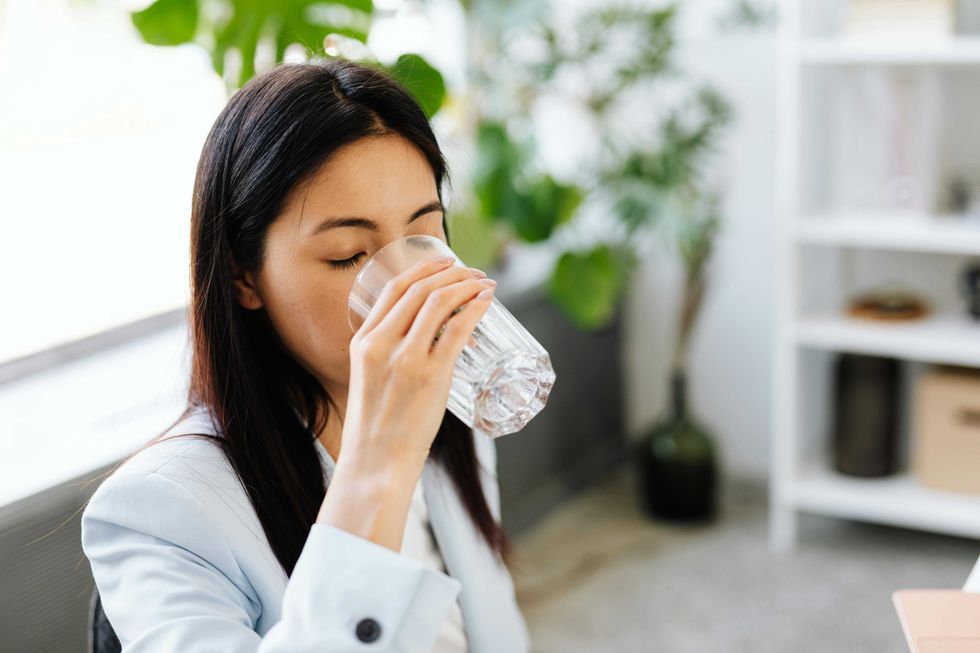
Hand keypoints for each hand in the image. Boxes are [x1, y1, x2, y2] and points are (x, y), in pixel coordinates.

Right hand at [341, 257, 495, 468]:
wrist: (376, 462)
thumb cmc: (378, 427)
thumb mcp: (370, 380)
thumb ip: (389, 356)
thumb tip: (427, 340)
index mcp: (363, 342)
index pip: (394, 289)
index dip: (424, 269)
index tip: (445, 262)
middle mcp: (382, 343)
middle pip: (420, 289)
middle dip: (451, 272)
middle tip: (473, 272)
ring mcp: (407, 358)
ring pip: (440, 302)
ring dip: (467, 285)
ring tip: (484, 283)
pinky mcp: (431, 376)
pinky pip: (458, 329)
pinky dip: (475, 309)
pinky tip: (487, 302)